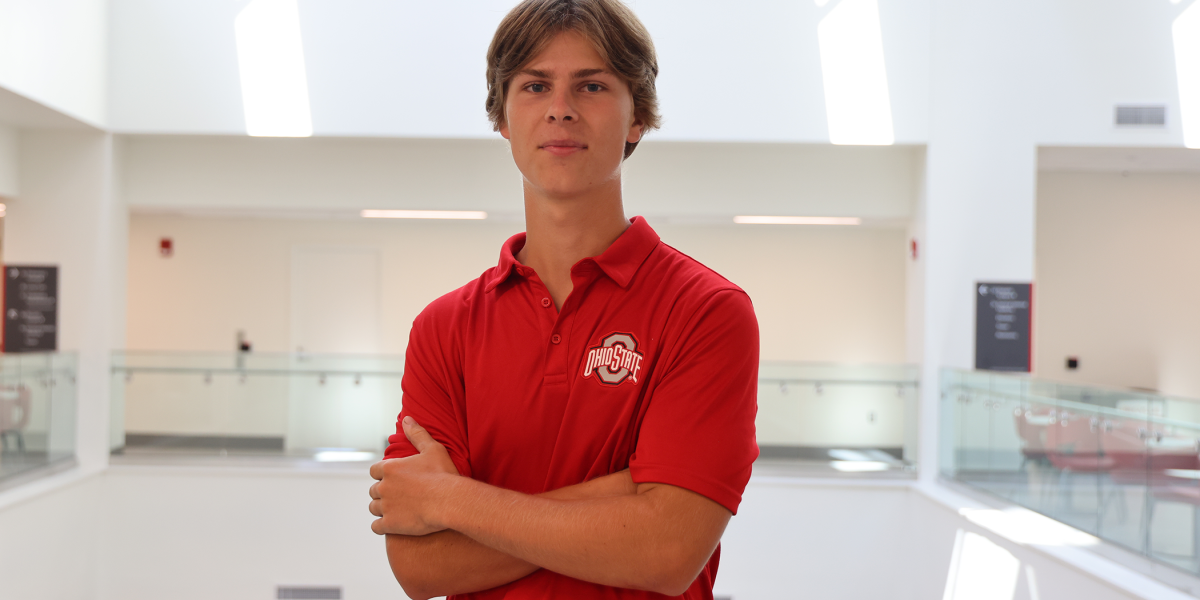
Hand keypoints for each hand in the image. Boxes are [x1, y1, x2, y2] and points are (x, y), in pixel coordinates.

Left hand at [369, 416, 459, 535]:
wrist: (450, 501)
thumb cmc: (443, 475)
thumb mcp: (433, 449)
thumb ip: (417, 433)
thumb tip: (407, 419)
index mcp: (389, 468)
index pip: (374, 471)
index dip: (383, 475)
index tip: (395, 479)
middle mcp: (383, 487)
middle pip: (373, 490)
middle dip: (383, 492)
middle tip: (399, 495)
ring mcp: (385, 507)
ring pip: (373, 508)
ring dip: (382, 509)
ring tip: (396, 510)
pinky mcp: (390, 524)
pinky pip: (376, 527)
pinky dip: (381, 526)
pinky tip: (391, 525)